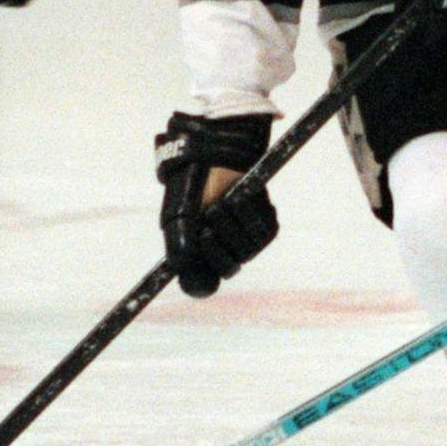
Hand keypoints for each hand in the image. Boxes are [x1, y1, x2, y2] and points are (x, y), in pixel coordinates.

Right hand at [155, 112, 278, 297]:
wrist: (214, 159)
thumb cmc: (192, 189)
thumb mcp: (178, 215)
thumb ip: (178, 240)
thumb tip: (180, 265)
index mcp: (200, 256)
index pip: (202, 286)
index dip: (199, 281)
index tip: (195, 271)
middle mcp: (226, 254)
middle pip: (228, 269)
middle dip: (215, 246)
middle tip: (205, 226)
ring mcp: (249, 243)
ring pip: (246, 250)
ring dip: (230, 225)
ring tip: (218, 205)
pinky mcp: (268, 226)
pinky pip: (261, 229)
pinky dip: (247, 212)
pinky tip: (237, 197)